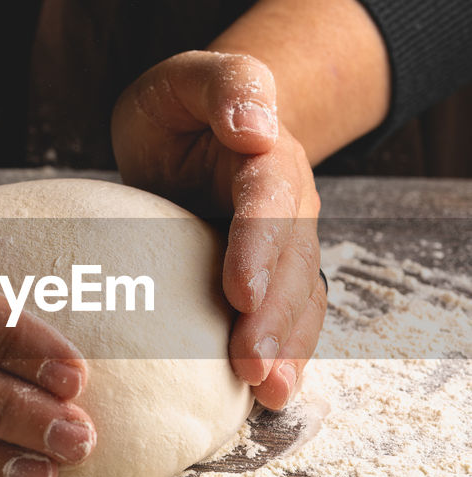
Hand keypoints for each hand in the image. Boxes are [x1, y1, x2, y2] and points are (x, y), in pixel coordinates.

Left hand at [111, 51, 324, 408]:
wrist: (193, 134)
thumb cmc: (179, 110)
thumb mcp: (184, 79)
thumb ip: (224, 84)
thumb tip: (255, 126)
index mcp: (267, 158)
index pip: (269, 201)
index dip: (258, 247)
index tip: (240, 293)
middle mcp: (288, 208)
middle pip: (290, 265)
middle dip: (273, 319)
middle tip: (250, 367)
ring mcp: (284, 249)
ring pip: (297, 301)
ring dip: (286, 349)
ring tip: (269, 394)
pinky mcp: (271, 281)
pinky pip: (288, 321)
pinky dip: (284, 357)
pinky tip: (270, 396)